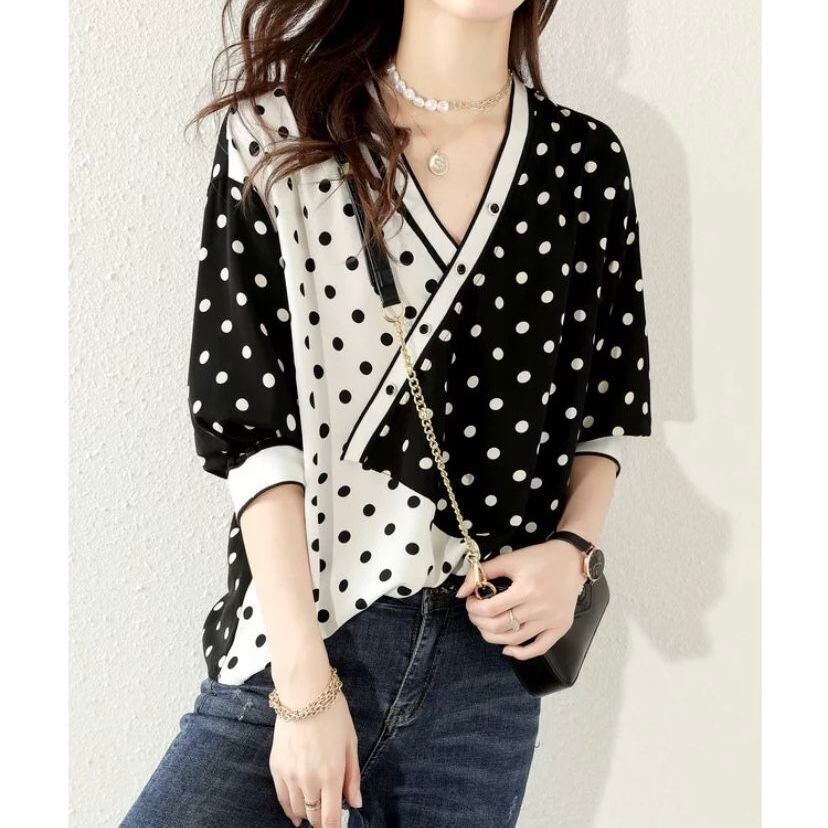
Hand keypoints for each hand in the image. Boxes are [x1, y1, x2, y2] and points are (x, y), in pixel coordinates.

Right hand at [270, 663, 361, 827]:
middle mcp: (309, 779)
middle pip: (314, 817)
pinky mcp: (276, 766)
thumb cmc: (333, 714)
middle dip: (322, 822)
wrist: (304, 692)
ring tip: (315, 813)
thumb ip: (353, 776)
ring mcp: (290, 774)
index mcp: (331, 774)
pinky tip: (296, 814)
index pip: (331, 819)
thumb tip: (356, 803)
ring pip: (297, 810)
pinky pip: (282, 797)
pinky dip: (289, 809)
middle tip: (330, 817)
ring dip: (307, 815)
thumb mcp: (351, 742)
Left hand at [456, 540, 587, 658]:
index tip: (470, 601)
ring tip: (486, 626)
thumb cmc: (541, 558)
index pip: (490, 609)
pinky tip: (507, 649)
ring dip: (493, 637)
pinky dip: (521, 653)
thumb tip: (462, 592)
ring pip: (514, 640)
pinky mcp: (561, 627)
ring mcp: (551, 620)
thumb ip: (483, 572)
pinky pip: (539, 649)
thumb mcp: (510, 559)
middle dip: (479, 622)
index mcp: (526, 589)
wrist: (571, 559)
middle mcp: (540, 607)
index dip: (474, 608)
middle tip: (475, 613)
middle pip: (499, 627)